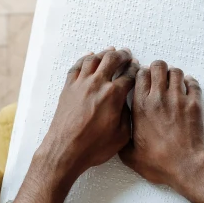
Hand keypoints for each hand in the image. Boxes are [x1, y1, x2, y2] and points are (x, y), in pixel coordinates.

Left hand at [36, 46, 138, 184]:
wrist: (66, 150)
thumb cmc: (92, 147)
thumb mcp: (121, 136)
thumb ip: (127, 116)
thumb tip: (126, 105)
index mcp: (113, 95)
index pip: (128, 75)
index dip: (135, 70)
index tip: (137, 69)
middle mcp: (97, 84)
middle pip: (112, 60)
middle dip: (122, 56)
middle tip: (127, 55)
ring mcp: (81, 84)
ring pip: (94, 59)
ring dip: (104, 53)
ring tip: (110, 52)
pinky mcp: (68, 87)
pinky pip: (77, 66)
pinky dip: (85, 59)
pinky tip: (90, 57)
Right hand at [119, 60, 203, 194]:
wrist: (185, 167)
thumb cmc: (160, 163)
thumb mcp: (130, 155)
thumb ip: (122, 138)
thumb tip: (118, 130)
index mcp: (141, 107)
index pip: (140, 75)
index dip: (140, 74)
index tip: (142, 79)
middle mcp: (159, 98)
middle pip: (158, 66)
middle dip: (156, 69)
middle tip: (157, 79)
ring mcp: (178, 99)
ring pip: (176, 72)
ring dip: (172, 75)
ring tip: (171, 84)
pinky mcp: (194, 104)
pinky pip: (193, 83)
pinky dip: (189, 82)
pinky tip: (186, 87)